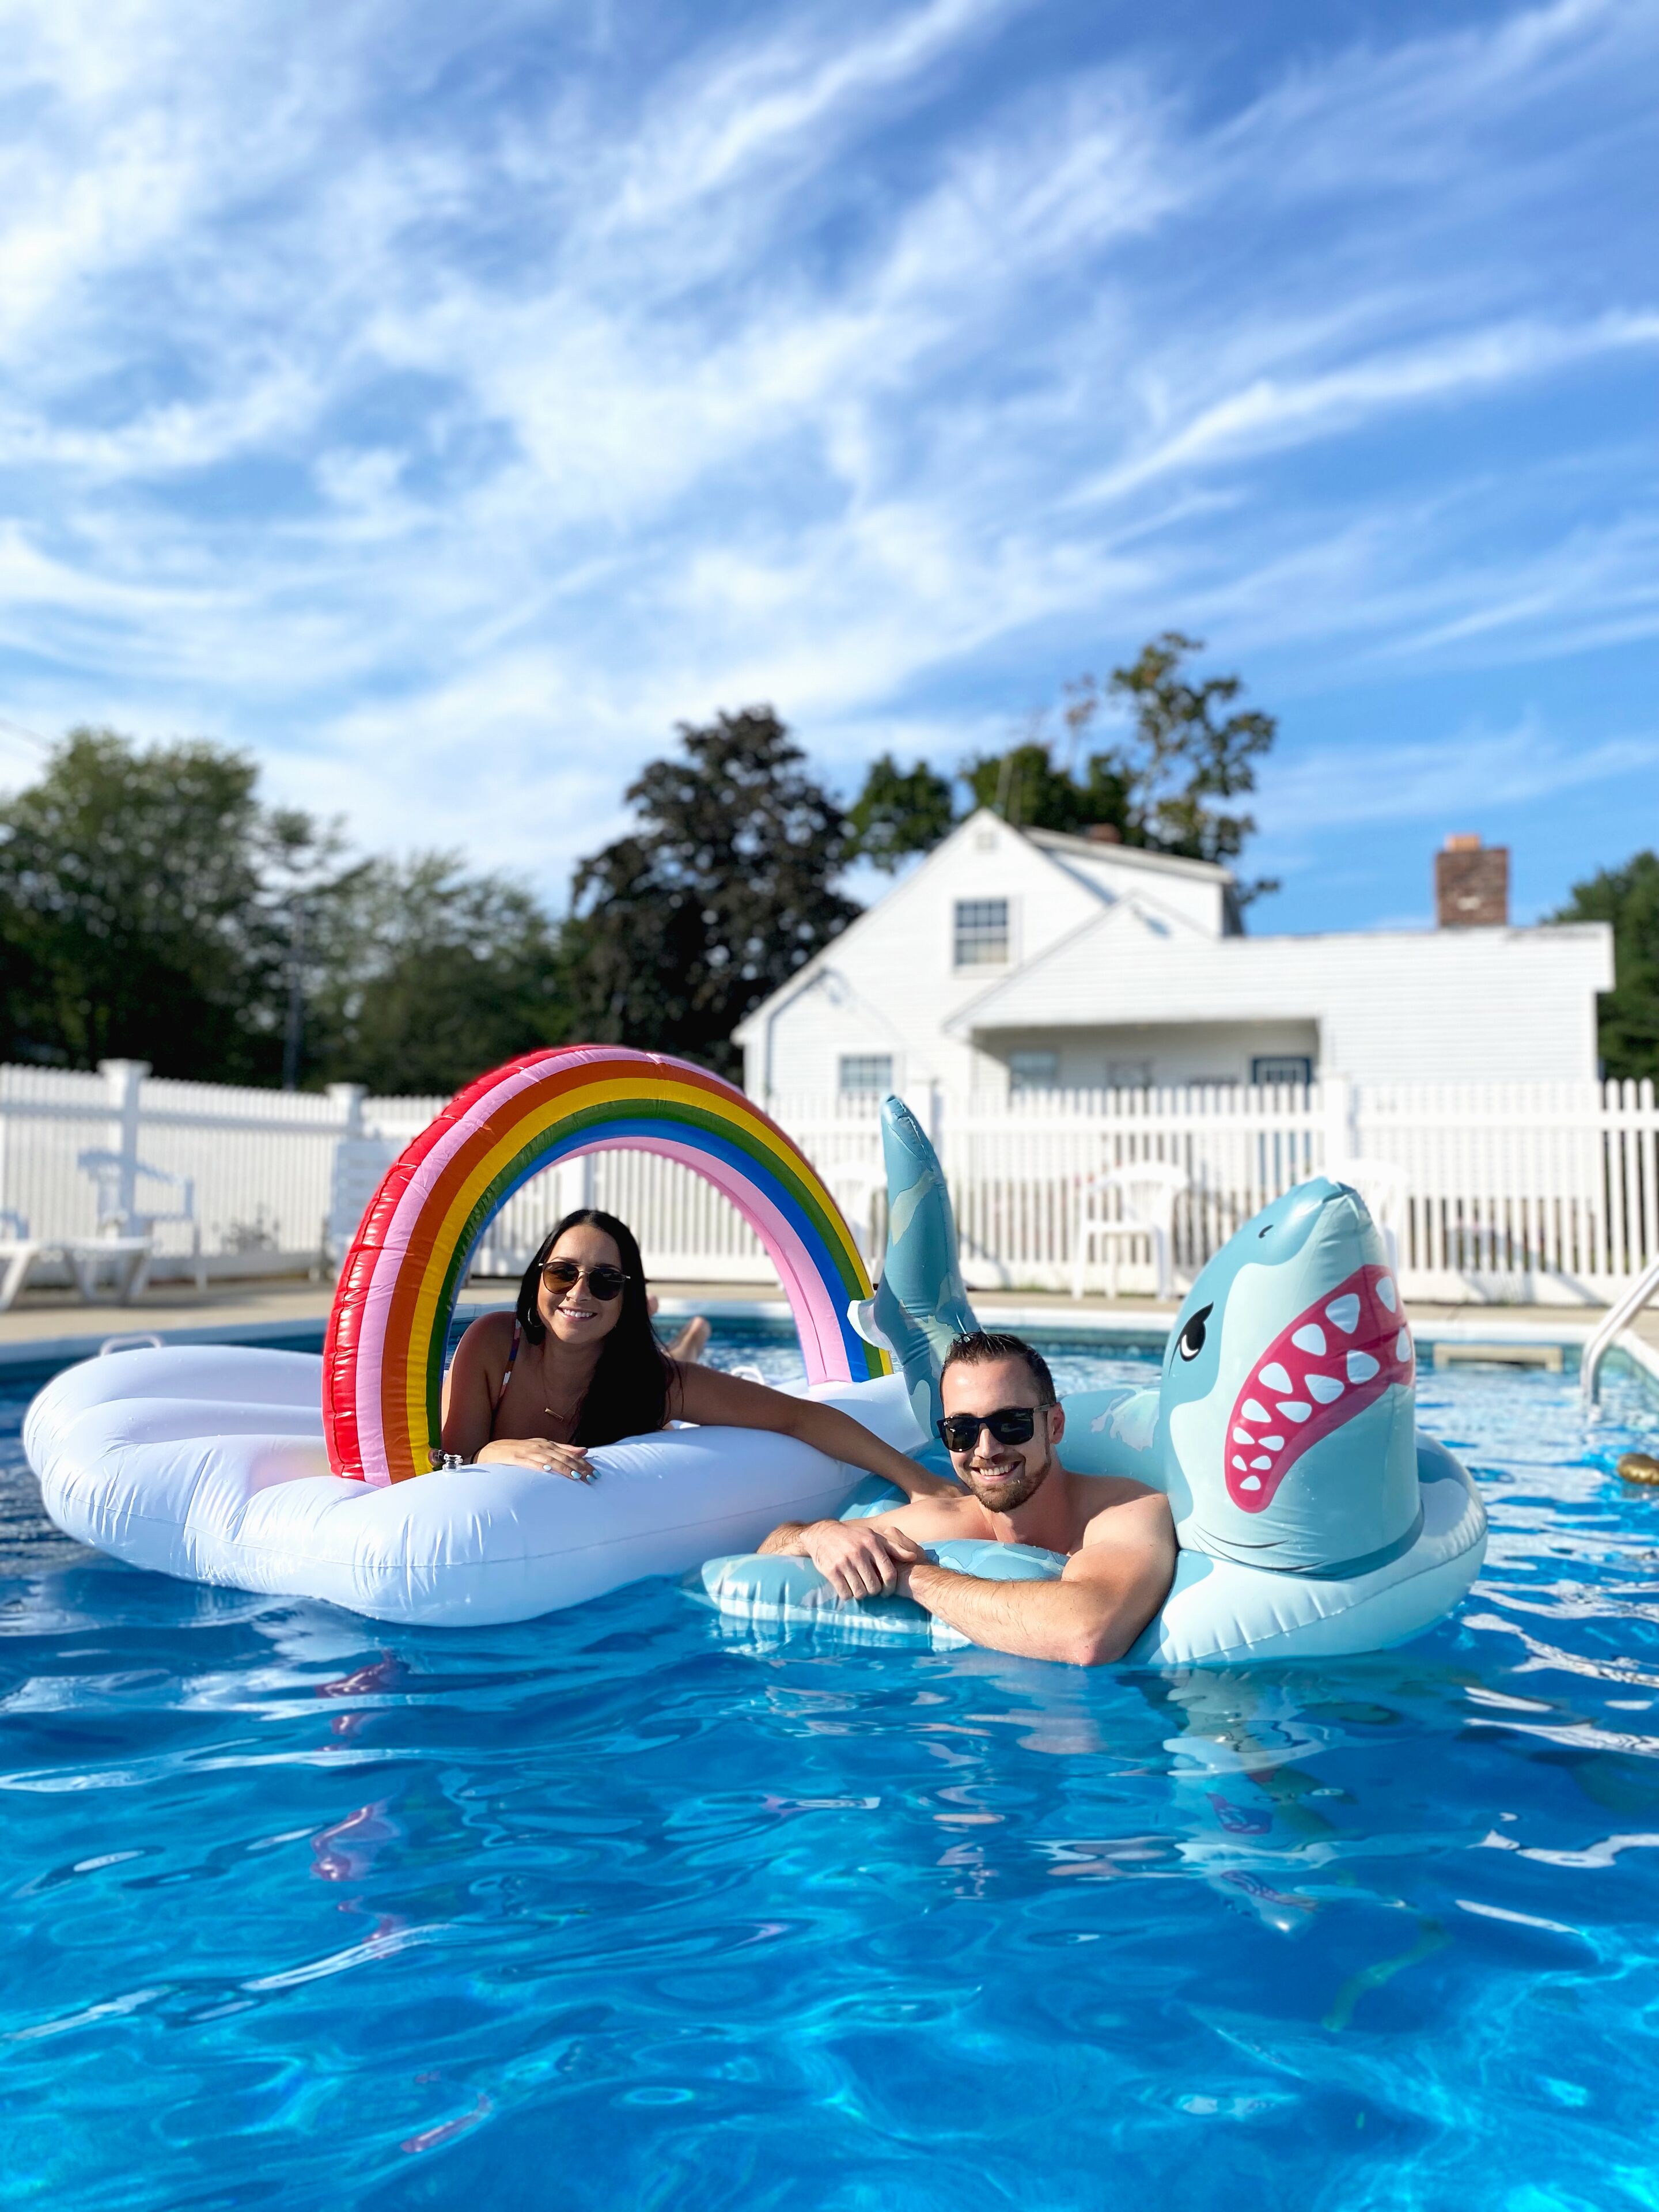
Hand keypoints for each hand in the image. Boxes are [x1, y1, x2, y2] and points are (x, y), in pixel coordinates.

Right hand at [477, 1436, 595, 1481]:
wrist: (492, 1451)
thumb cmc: (519, 1451)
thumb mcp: (542, 1448)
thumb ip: (563, 1449)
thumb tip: (585, 1450)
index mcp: (547, 1444)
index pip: (569, 1453)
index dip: (583, 1463)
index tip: (595, 1473)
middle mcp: (540, 1446)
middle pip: (563, 1457)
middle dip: (579, 1467)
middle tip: (591, 1478)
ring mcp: (528, 1452)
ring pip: (550, 1460)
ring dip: (564, 1468)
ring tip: (577, 1477)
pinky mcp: (516, 1458)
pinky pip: (530, 1462)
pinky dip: (540, 1465)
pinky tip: (549, 1470)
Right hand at [802, 1521, 926, 1600]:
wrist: (823, 1534)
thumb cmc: (854, 1537)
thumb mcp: (874, 1537)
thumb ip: (895, 1547)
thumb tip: (914, 1557)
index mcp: (872, 1544)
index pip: (889, 1574)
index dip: (890, 1587)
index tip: (886, 1592)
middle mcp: (859, 1553)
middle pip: (874, 1587)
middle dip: (874, 1591)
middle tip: (870, 1588)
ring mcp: (844, 1562)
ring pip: (860, 1592)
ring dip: (861, 1594)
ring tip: (859, 1587)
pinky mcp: (831, 1571)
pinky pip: (845, 1593)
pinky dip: (848, 1594)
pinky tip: (847, 1587)